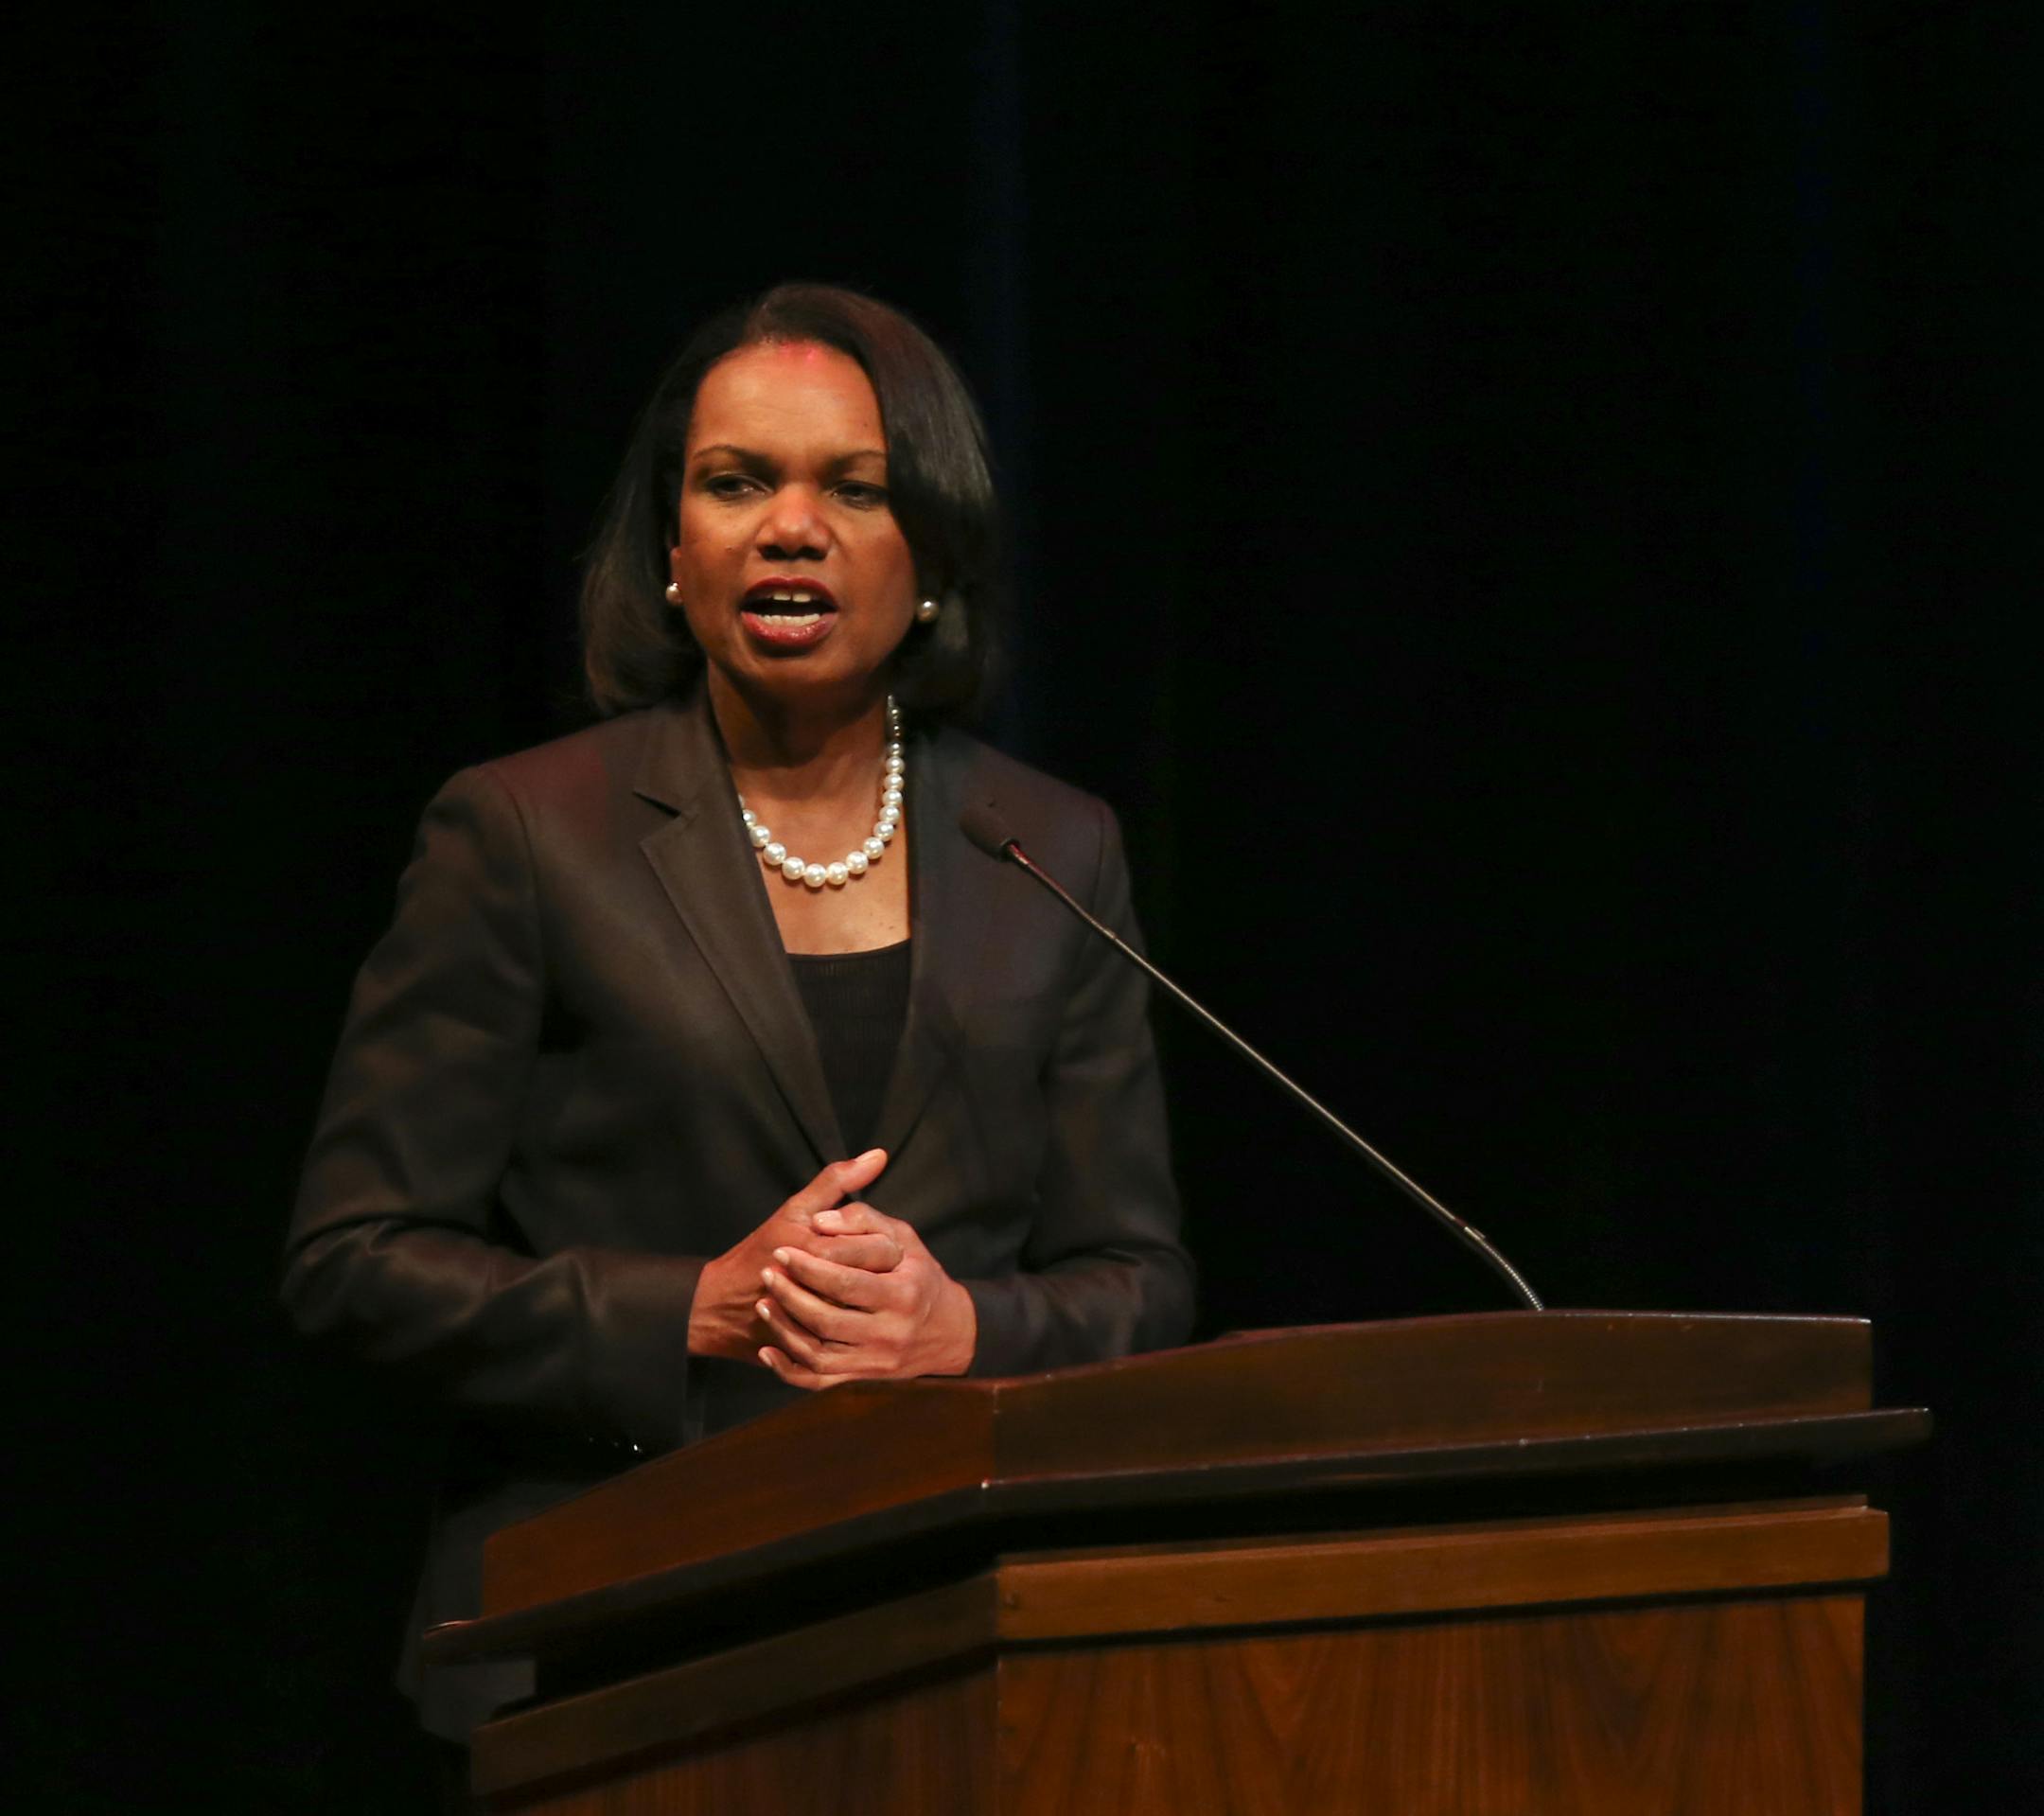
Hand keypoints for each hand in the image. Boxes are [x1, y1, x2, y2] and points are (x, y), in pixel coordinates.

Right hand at [687, 1150, 902, 1362]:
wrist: (719, 1307)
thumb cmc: (759, 1251)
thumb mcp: (796, 1210)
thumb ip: (837, 1182)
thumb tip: (879, 1155)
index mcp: (821, 1248)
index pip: (883, 1249)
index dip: (883, 1247)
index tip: (869, 1247)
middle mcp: (823, 1289)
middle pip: (880, 1283)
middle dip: (877, 1276)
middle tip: (867, 1273)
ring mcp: (819, 1323)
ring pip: (869, 1315)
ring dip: (869, 1306)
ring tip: (862, 1296)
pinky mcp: (814, 1350)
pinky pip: (850, 1344)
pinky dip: (854, 1332)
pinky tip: (850, 1320)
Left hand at [755, 1205, 976, 1387]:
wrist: (949, 1332)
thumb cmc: (920, 1275)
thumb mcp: (903, 1238)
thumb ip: (863, 1221)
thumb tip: (819, 1221)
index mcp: (903, 1294)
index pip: (845, 1282)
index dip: (808, 1266)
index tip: (781, 1250)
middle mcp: (891, 1333)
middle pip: (827, 1319)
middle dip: (790, 1295)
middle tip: (767, 1274)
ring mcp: (877, 1362)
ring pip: (818, 1354)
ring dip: (784, 1329)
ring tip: (764, 1304)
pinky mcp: (866, 1380)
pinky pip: (820, 1382)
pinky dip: (789, 1370)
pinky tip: (769, 1350)